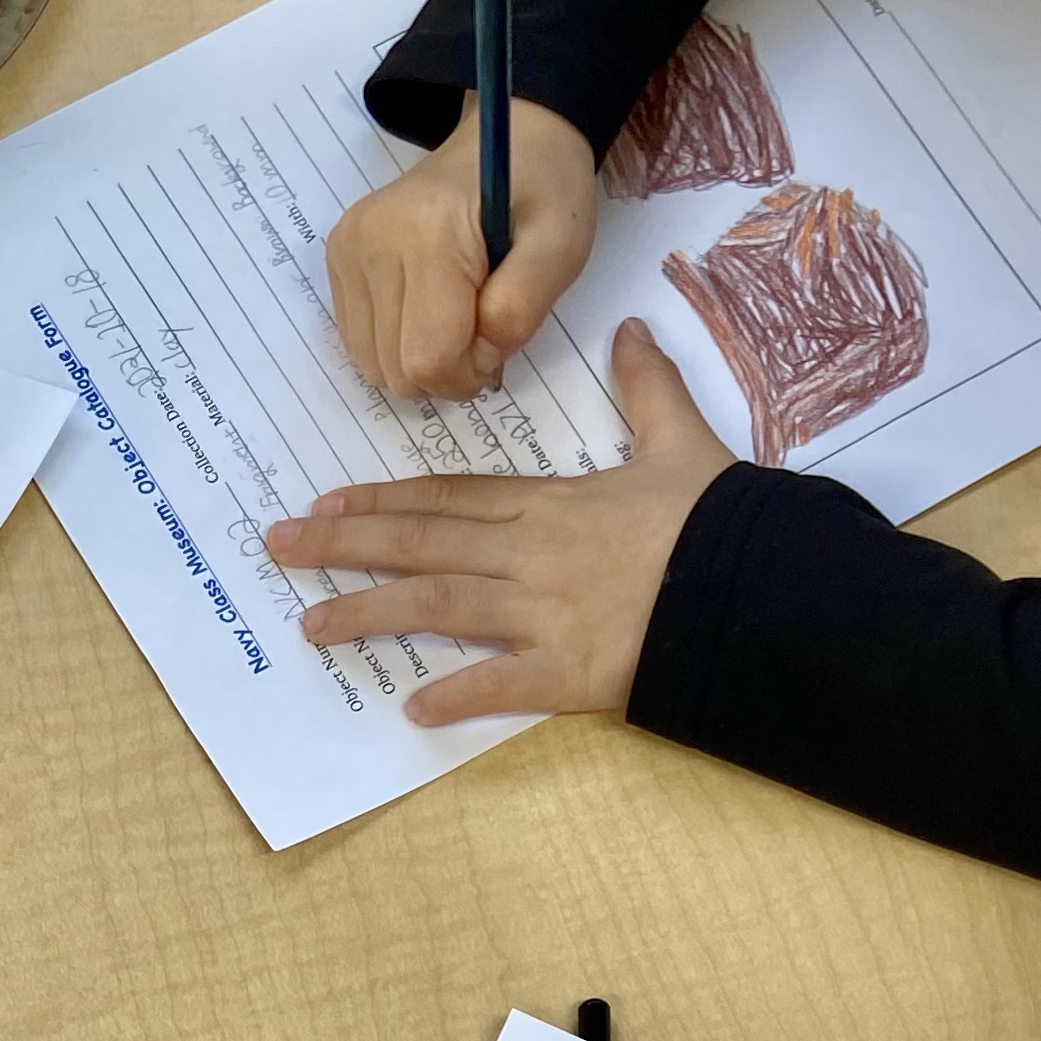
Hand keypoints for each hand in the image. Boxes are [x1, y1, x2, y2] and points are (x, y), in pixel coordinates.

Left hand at [265, 323, 728, 727]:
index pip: (448, 496)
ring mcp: (545, 613)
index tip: (327, 503)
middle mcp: (531, 553)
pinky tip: (412, 709)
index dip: (384, 501)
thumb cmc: (721, 518)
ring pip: (439, 605)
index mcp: (550, 503)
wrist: (761, 580)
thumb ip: (647, 389)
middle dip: (345, 545)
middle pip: (422, 544)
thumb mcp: (682, 441)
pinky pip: (502, 683)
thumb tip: (632, 331)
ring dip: (371, 614)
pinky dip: (457, 695)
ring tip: (313, 626)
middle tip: (279, 550)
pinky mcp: (571, 671)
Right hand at [324, 95, 600, 397]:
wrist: (507, 136)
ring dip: (420, 362)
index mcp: (428, 235)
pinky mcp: (338, 257)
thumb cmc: (542, 189)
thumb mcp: (561, 246)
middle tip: (481, 330)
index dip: (470, 371)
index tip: (498, 338)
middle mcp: (372, 242)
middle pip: (397, 369)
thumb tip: (480, 356)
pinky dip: (397, 345)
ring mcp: (348, 250)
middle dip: (447, 370)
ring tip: (456, 318)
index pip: (428, 360)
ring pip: (373, 364)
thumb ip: (524, 308)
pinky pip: (359, 343)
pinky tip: (427, 311)